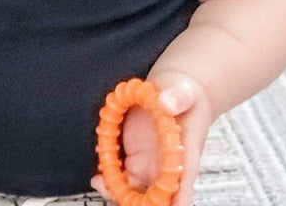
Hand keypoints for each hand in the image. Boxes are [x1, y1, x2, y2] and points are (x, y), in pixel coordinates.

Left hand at [90, 70, 213, 205]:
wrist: (173, 91)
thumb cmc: (186, 95)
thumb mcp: (185, 91)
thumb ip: (177, 97)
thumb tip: (166, 103)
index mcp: (185, 154)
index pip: (183, 182)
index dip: (175, 198)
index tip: (159, 203)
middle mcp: (167, 167)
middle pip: (158, 197)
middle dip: (139, 202)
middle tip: (114, 189)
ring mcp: (150, 165)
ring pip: (137, 192)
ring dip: (118, 192)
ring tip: (100, 181)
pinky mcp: (135, 158)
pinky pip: (122, 177)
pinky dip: (110, 178)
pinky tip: (99, 174)